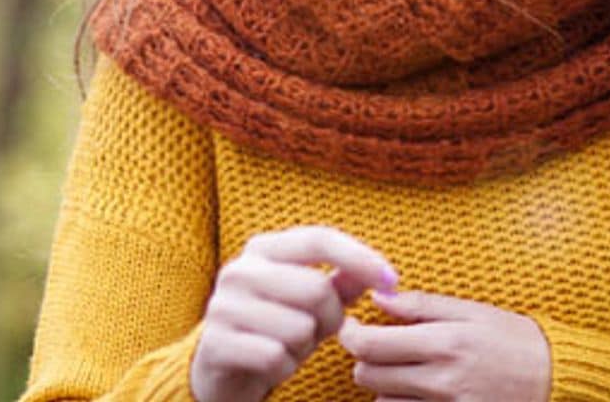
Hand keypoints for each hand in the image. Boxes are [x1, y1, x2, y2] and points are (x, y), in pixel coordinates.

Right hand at [188, 225, 398, 401]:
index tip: (393, 281)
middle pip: (316, 289)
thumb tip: (379, 272)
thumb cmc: (272, 328)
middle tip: (315, 331)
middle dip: (330, 319)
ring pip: (299, 328)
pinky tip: (272, 364)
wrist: (218, 369)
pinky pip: (276, 357)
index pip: (319, 239)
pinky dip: (284, 368)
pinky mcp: (216, 343)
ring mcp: (223, 306)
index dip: (361, 258)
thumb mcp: (307, 302)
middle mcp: (240, 270)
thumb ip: (340, 281)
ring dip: (304, 347)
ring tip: (287, 346)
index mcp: (263, 249)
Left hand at [338, 288, 552, 401]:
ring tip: (408, 370)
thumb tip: (378, 297)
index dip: (350, 334)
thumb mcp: (472, 311)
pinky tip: (419, 391)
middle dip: (366, 360)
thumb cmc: (515, 340)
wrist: (557, 381)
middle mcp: (442, 381)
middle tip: (381, 346)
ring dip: (385, 387)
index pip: (370, 345)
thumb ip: (422, 306)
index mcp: (445, 343)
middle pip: (368, 376)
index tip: (353, 326)